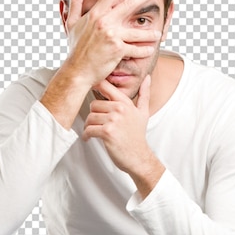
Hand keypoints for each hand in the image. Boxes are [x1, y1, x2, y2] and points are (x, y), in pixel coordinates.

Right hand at [63, 0, 163, 88]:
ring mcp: (111, 35)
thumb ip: (76, 2)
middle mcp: (104, 21)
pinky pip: (136, 49)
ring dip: (150, 33)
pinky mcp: (117, 50)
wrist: (77, 71)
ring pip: (137, 31)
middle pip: (130, 3)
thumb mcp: (72, 23)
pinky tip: (150, 50)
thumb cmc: (76, 49)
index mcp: (95, 13)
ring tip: (159, 33)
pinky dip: (144, 51)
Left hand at [82, 75, 164, 195]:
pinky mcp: (107, 132)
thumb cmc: (138, 136)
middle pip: (94, 104)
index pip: (106, 86)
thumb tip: (147, 78)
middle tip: (95, 123)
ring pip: (90, 117)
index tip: (89, 89)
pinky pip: (89, 129)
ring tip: (93, 131)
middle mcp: (120, 109)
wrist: (139, 157)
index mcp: (125, 103)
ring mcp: (114, 120)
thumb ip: (144, 94)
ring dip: (88, 126)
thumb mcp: (143, 113)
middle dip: (93, 116)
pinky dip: (86, 135)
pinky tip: (89, 138)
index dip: (95, 85)